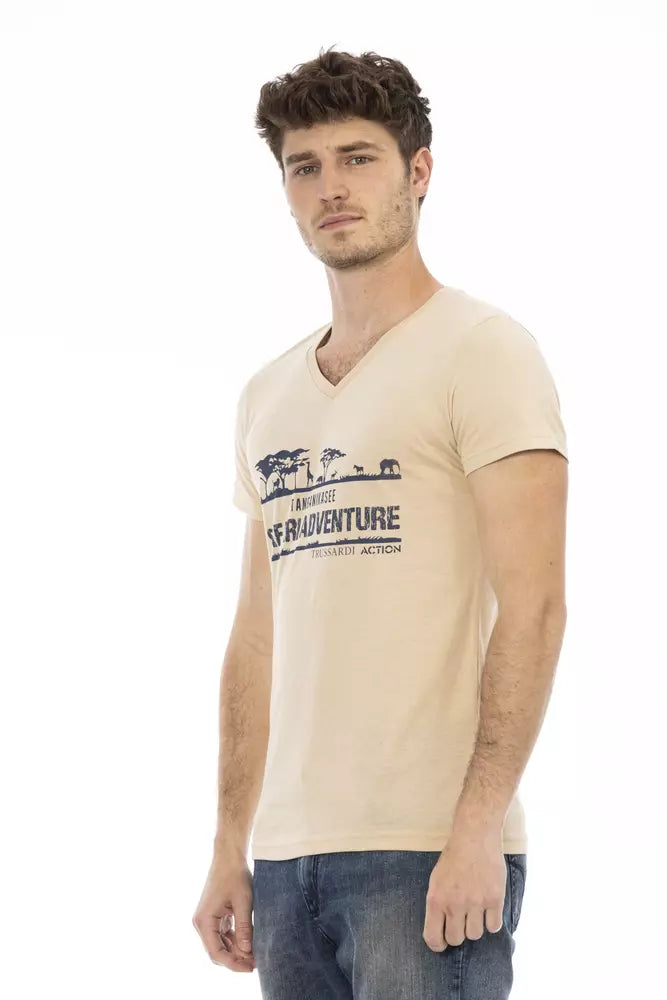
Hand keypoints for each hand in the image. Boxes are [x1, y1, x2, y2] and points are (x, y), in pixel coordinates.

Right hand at [192, 847, 255, 972]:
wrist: (229, 854)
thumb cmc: (235, 874)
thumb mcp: (243, 902)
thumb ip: (244, 928)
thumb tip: (247, 952)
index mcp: (204, 921)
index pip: (216, 952)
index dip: (233, 964)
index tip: (250, 968)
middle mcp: (201, 922)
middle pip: (217, 951)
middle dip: (235, 958)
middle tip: (256, 963)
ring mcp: (207, 919)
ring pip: (221, 943)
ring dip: (236, 950)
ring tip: (256, 954)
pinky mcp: (214, 914)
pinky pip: (223, 934)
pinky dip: (235, 939)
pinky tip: (250, 942)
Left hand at [423, 829, 506, 950]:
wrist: (474, 836)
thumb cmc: (453, 857)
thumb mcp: (436, 879)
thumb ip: (438, 905)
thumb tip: (441, 930)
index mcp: (436, 899)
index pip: (433, 937)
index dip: (438, 945)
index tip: (442, 943)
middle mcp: (455, 904)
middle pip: (457, 939)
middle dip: (458, 933)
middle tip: (461, 921)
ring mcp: (476, 902)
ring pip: (476, 935)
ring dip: (475, 926)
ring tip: (475, 909)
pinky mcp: (495, 899)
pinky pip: (494, 927)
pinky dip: (491, 921)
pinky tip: (488, 909)